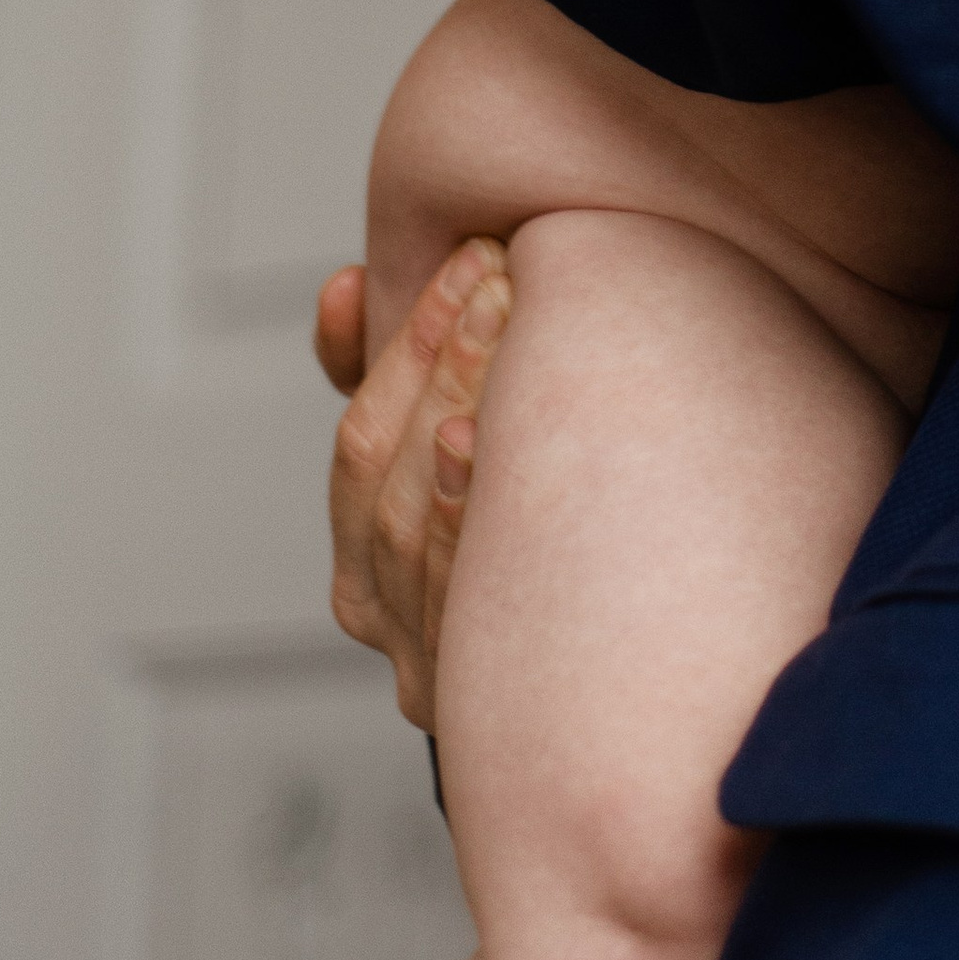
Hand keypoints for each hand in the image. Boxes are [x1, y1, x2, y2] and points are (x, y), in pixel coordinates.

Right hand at [314, 240, 511, 728]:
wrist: (615, 692)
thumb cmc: (538, 542)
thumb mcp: (459, 455)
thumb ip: (396, 379)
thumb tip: (343, 289)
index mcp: (363, 566)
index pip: (362, 444)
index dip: (407, 344)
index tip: (469, 258)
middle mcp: (382, 620)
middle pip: (386, 477)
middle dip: (440, 358)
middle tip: (500, 272)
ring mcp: (425, 667)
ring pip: (411, 523)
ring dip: (457, 402)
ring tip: (509, 318)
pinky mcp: (473, 702)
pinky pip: (459, 595)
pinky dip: (462, 511)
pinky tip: (483, 443)